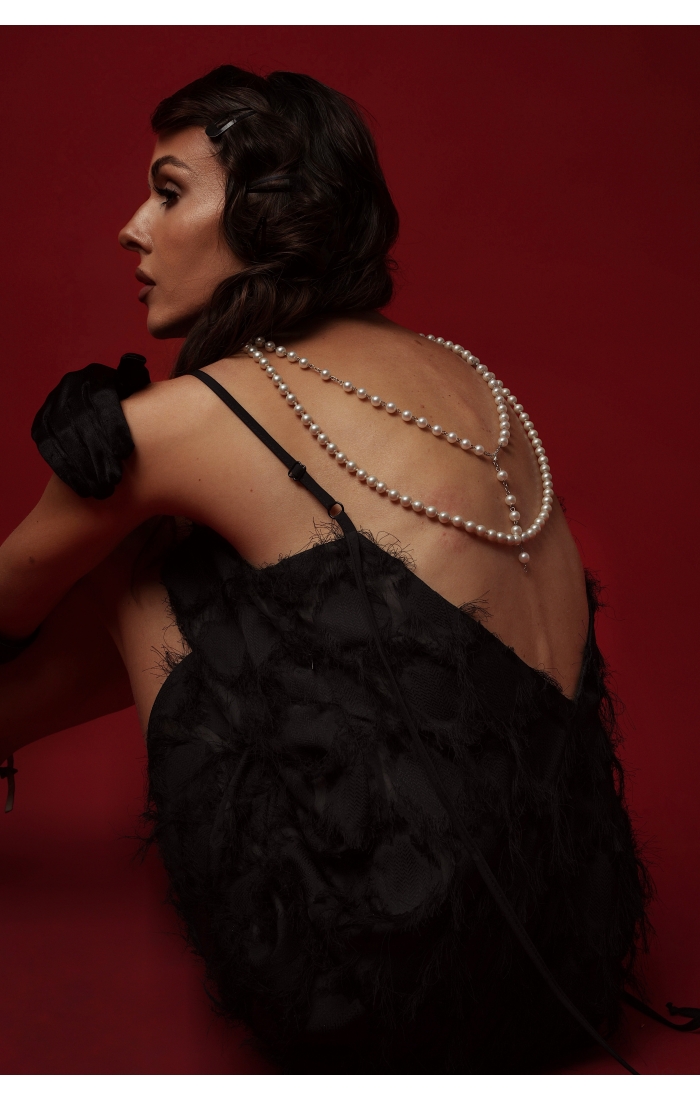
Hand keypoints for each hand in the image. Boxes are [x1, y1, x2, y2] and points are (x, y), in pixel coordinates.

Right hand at [31, 353, 149, 498]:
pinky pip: (49, 449)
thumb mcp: (134, 389)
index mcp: (94, 376)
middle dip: (99, 454)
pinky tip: (83, 487)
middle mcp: (69, 388)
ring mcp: (51, 406)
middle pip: (82, 423)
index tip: (127, 452)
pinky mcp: (40, 425)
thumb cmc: (126, 402)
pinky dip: (66, 470)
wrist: (97, 408)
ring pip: (64, 439)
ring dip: (83, 467)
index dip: (114, 427)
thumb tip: (137, 361)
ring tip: (103, 489)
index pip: (102, 400)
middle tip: (115, 479)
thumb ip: (137, 381)